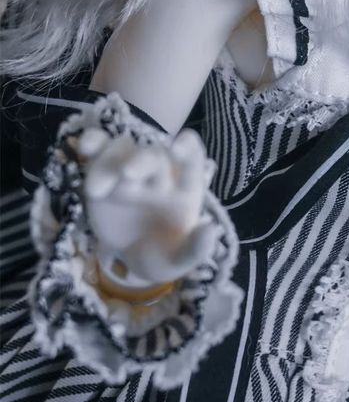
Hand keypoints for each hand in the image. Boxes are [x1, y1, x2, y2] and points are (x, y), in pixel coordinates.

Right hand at [76, 126, 216, 286]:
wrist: (131, 257)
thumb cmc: (163, 253)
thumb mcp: (180, 259)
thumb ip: (196, 248)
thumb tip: (210, 231)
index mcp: (185, 185)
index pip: (192, 156)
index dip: (187, 148)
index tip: (178, 149)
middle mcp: (159, 171)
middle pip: (153, 156)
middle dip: (142, 160)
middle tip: (129, 173)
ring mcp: (129, 168)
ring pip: (122, 149)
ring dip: (110, 160)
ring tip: (96, 190)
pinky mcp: (103, 172)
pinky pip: (99, 150)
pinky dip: (93, 142)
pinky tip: (85, 147)